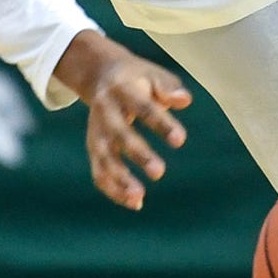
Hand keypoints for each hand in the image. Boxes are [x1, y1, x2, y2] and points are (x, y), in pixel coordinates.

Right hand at [53, 30, 191, 209]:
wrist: (101, 74)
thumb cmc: (137, 78)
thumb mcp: (154, 74)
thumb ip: (169, 87)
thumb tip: (184, 100)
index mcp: (122, 89)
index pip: (143, 107)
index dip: (161, 124)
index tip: (180, 140)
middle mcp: (105, 111)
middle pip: (119, 135)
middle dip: (138, 154)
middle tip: (159, 172)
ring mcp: (96, 131)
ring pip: (103, 158)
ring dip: (119, 179)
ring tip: (139, 197)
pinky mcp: (93, 147)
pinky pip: (99, 172)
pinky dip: (113, 190)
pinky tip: (135, 203)